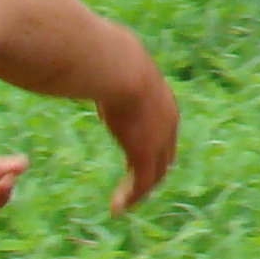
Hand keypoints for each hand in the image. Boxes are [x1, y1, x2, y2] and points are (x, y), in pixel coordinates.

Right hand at [95, 47, 178, 213]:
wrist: (117, 67)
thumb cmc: (107, 59)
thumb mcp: (112, 65)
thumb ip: (107, 68)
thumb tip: (91, 50)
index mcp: (163, 103)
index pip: (164, 132)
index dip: (154, 146)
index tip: (137, 157)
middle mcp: (168, 123)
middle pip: (165, 156)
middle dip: (152, 171)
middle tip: (136, 186)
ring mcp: (159, 139)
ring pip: (155, 174)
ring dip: (139, 191)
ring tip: (122, 204)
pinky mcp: (144, 152)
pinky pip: (142, 183)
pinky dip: (130, 197)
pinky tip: (116, 207)